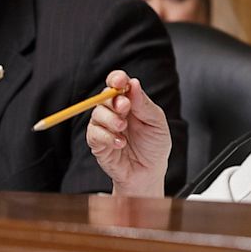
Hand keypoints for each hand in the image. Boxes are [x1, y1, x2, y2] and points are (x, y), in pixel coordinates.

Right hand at [86, 70, 170, 196]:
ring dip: (111, 119)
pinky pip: (94, 133)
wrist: (149, 172)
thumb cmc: (154, 146)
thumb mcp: (156, 122)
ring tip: (123, 129)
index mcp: (129, 102)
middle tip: (125, 108)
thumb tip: (133, 83)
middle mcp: (114, 111)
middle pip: (105, 96)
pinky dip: (107, 137)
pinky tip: (120, 143)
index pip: (117, 84)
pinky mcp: (97, 143)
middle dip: (114, 100)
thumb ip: (143, 104)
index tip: (119, 80)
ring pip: (97, 113)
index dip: (116, 79)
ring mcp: (104, 126)